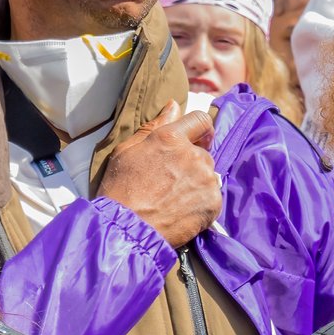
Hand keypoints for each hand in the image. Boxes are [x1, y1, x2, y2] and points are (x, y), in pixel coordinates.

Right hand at [98, 101, 222, 247]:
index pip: (200, 121)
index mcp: (171, 138)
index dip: (199, 130)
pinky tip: (181, 212)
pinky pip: (212, 198)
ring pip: (208, 176)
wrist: (126, 229)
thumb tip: (174, 105)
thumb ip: (154, 126)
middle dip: (191, 163)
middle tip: (169, 182)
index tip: (196, 140)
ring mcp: (206, 179)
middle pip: (203, 152)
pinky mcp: (213, 203)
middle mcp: (193, 155)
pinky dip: (201, 204)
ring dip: (196, 184)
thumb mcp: (127, 151)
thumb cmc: (119, 190)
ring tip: (172, 200)